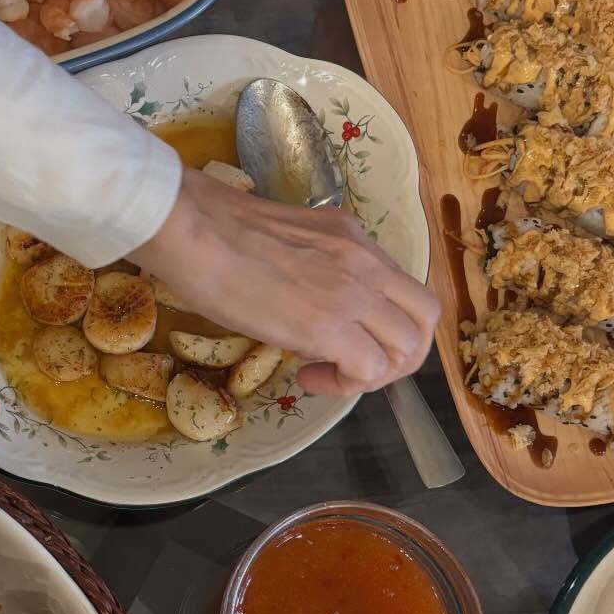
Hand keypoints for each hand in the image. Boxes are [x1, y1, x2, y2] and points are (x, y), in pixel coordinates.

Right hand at [132, 169, 439, 397]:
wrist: (189, 229)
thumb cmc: (211, 230)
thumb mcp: (282, 240)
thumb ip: (309, 267)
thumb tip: (302, 304)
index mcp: (351, 238)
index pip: (402, 288)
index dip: (384, 324)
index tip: (343, 336)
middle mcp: (364, 261)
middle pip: (424, 319)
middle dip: (398, 356)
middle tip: (352, 367)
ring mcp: (351, 290)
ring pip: (408, 347)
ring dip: (375, 374)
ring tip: (329, 375)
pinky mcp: (329, 324)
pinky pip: (370, 368)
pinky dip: (347, 385)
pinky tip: (308, 378)